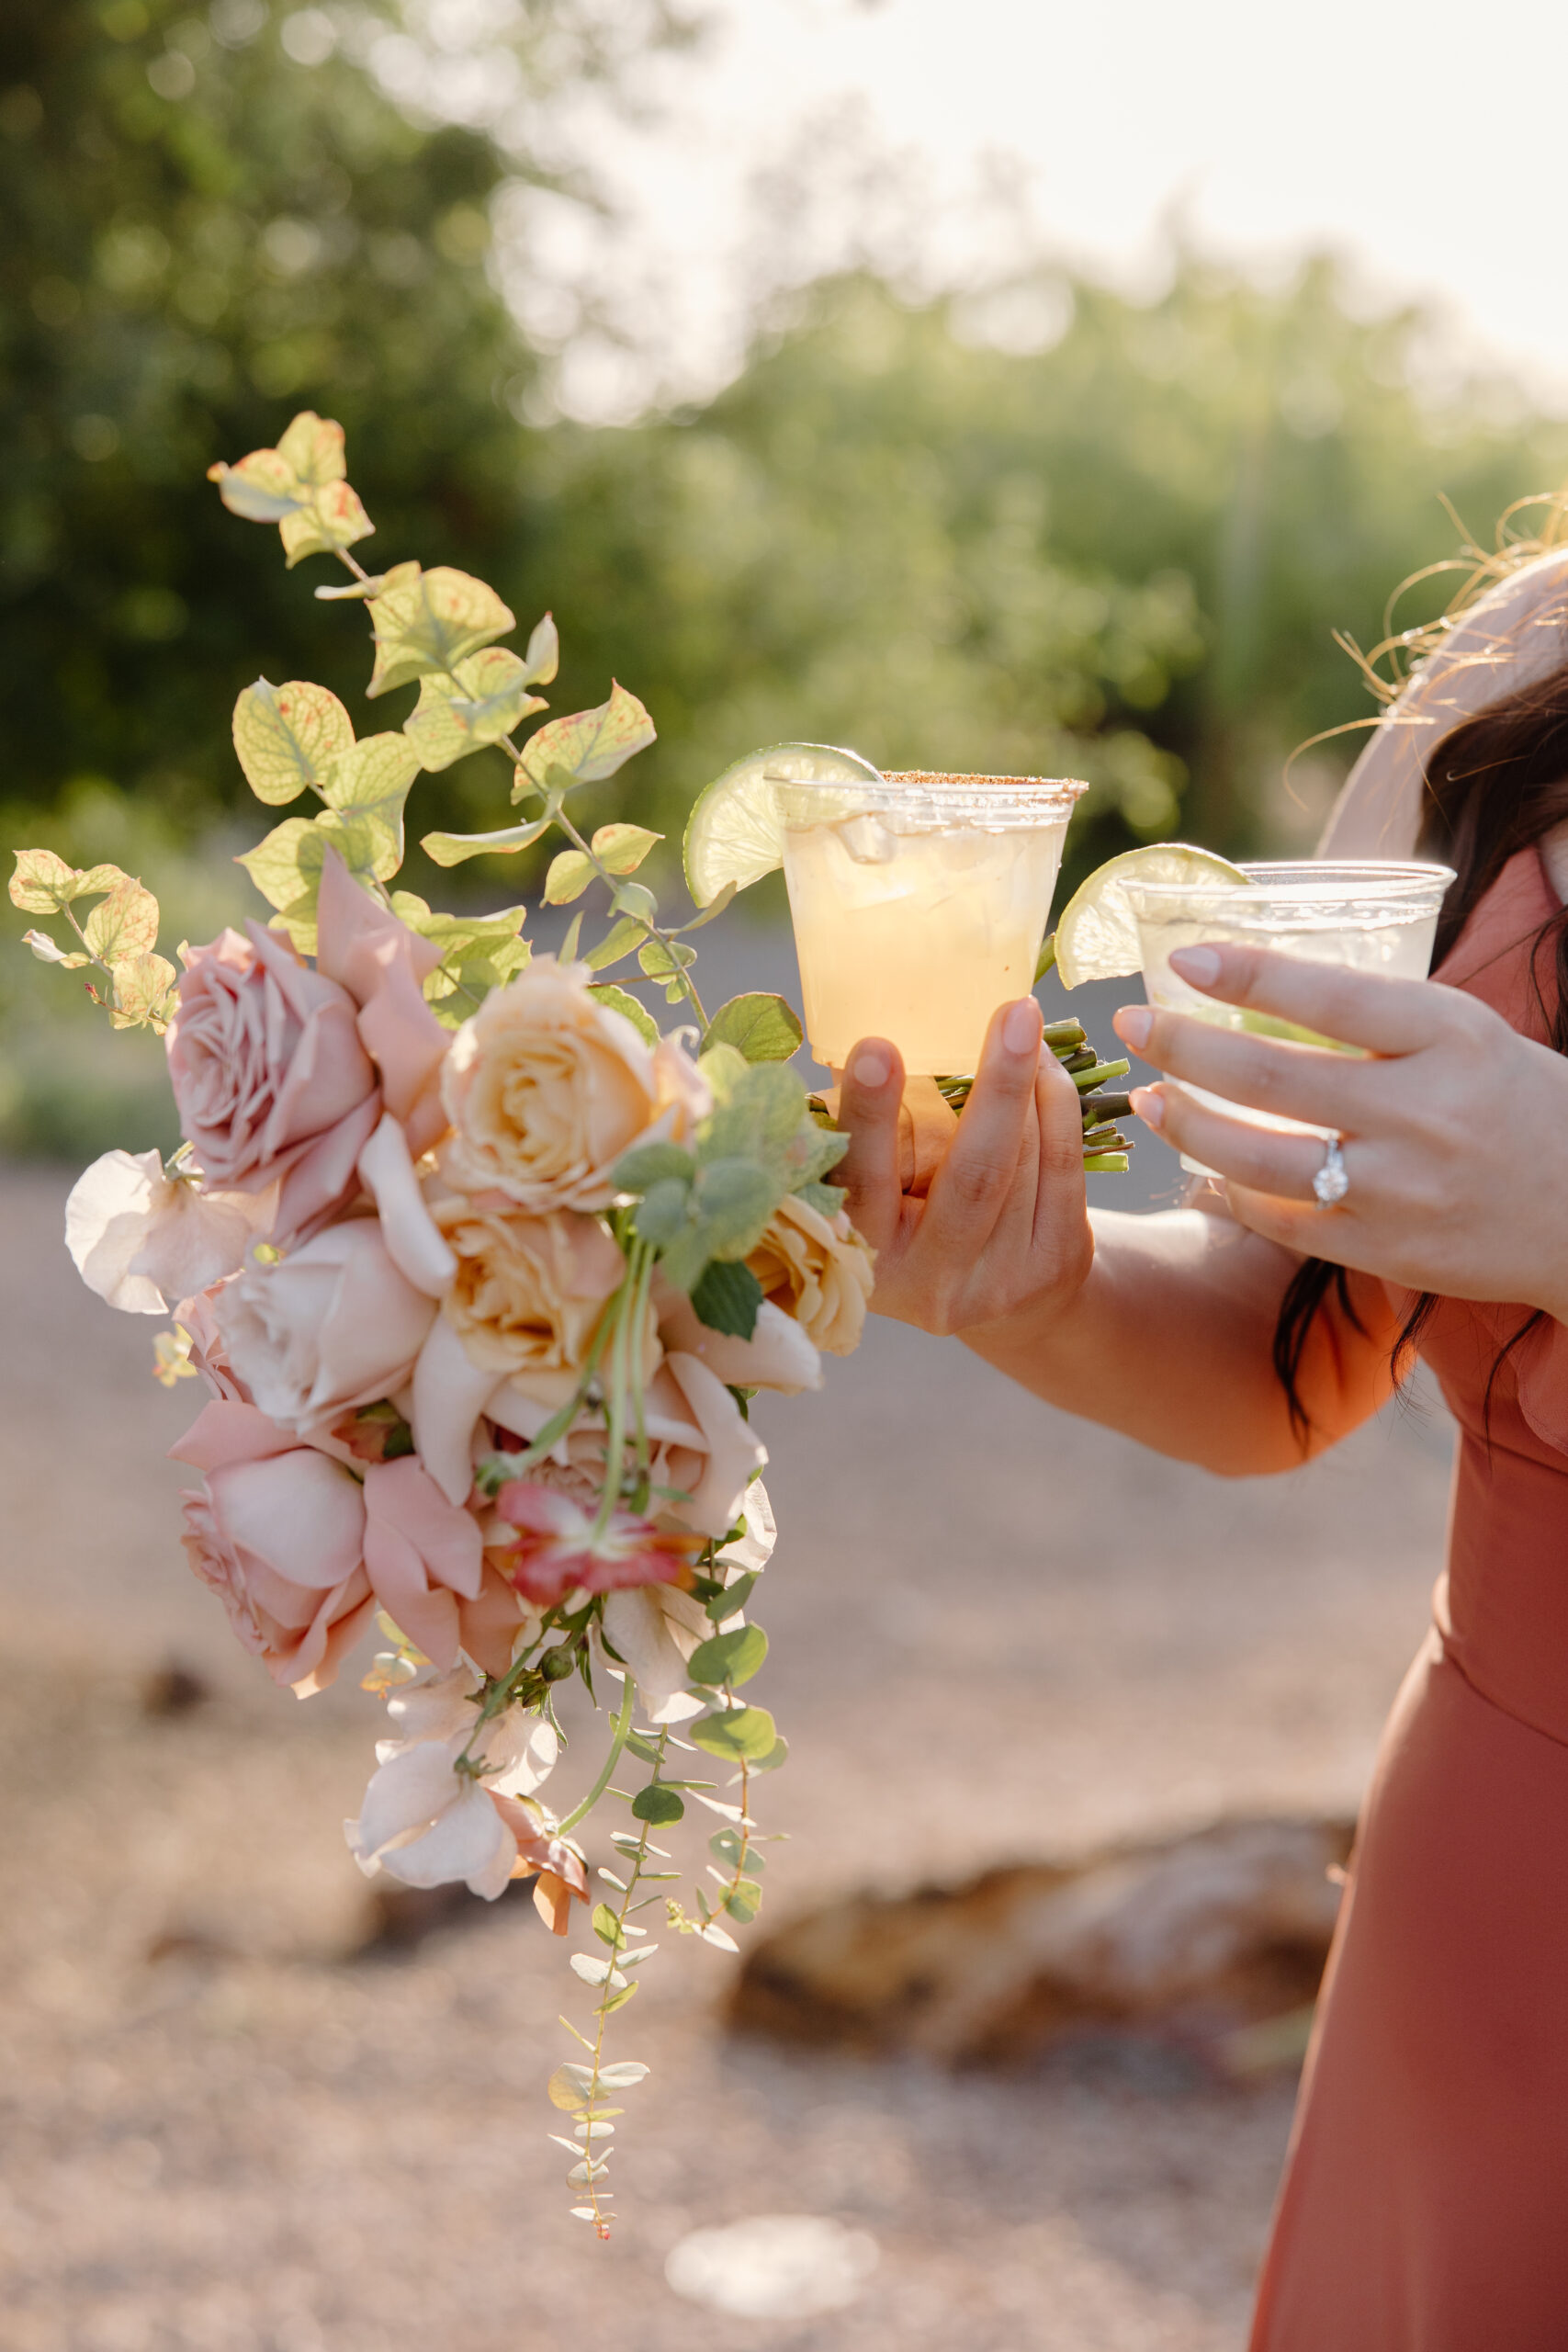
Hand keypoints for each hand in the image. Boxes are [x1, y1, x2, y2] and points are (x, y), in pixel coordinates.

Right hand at [832, 997, 1093, 1334]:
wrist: (998, 1307)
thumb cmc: (912, 1224)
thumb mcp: (876, 1196)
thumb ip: (866, 1136)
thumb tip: (868, 1037)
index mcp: (866, 1256)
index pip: (863, 1181)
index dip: (870, 1116)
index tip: (875, 1047)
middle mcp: (933, 1279)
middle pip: (974, 1176)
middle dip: (997, 1087)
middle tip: (1012, 1013)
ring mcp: (1002, 1279)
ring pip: (1026, 1160)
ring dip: (1030, 1081)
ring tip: (1021, 1024)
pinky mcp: (1056, 1262)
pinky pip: (1064, 1165)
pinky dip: (1057, 1104)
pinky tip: (1044, 1064)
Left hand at [1113, 943, 1567, 1319]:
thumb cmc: (1515, 1104)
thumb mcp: (1466, 1033)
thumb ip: (1377, 1015)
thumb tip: (1255, 980)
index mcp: (1448, 1037)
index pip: (1327, 997)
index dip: (1245, 976)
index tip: (1180, 958)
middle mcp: (1423, 1112)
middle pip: (1272, 1079)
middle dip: (1184, 1048)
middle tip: (1132, 1025)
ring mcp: (1402, 1190)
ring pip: (1260, 1159)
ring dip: (1189, 1127)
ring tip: (1151, 1099)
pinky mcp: (1387, 1251)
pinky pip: (1283, 1222)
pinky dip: (1231, 1194)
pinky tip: (1199, 1170)